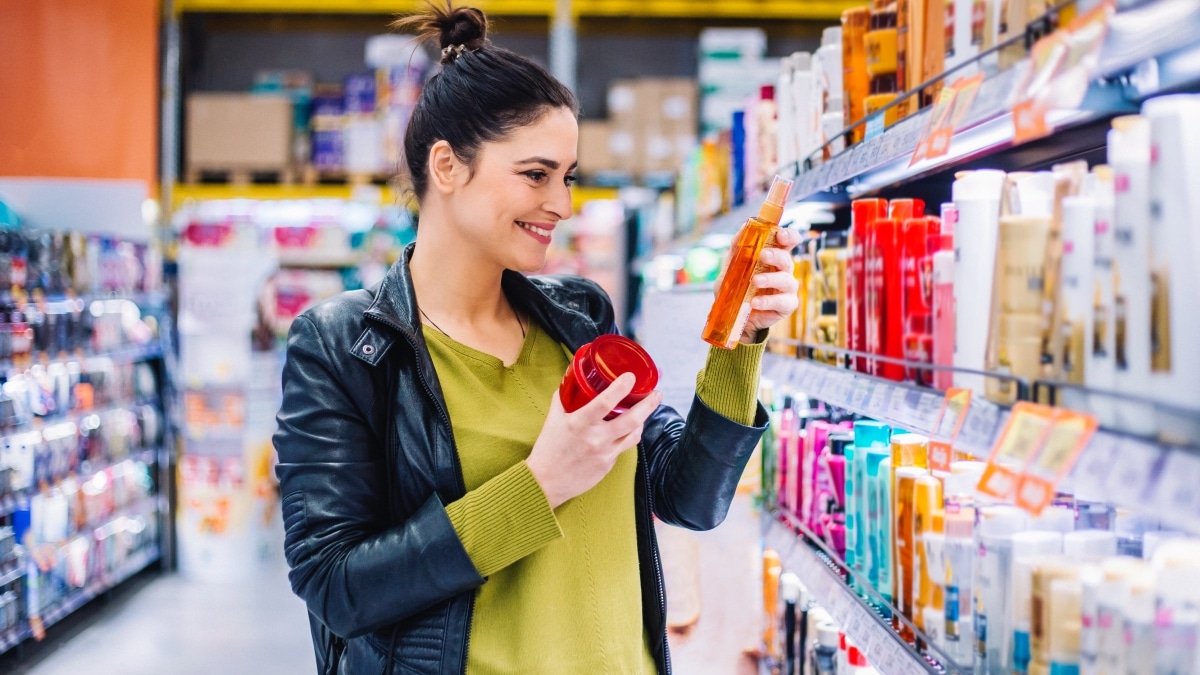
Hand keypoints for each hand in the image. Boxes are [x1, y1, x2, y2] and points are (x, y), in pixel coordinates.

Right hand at [526, 373, 662, 508]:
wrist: (545, 482)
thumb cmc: (548, 449)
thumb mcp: (552, 420)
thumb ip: (563, 399)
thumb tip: (572, 382)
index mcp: (579, 423)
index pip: (606, 402)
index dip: (621, 387)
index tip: (631, 377)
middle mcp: (595, 438)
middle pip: (631, 420)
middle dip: (648, 405)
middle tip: (657, 394)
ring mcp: (604, 454)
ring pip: (633, 434)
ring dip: (643, 421)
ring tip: (645, 411)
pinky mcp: (608, 465)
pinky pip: (623, 447)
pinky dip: (626, 436)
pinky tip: (626, 430)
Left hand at [737, 227, 801, 343]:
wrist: (732, 315)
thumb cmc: (736, 287)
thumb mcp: (732, 265)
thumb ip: (738, 246)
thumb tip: (745, 226)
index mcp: (774, 256)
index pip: (789, 242)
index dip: (789, 236)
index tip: (780, 234)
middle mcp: (783, 271)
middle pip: (787, 259)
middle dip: (776, 256)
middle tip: (763, 255)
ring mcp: (786, 289)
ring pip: (787, 280)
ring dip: (771, 279)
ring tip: (755, 281)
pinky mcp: (786, 305)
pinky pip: (782, 302)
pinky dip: (768, 301)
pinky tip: (755, 302)